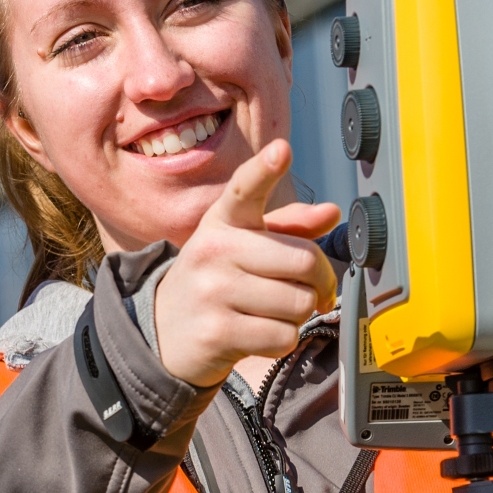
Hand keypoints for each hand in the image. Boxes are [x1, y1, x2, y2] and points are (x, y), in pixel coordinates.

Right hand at [154, 141, 338, 387]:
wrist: (161, 331)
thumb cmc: (217, 281)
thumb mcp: (244, 245)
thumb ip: (288, 227)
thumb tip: (332, 212)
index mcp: (224, 221)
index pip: (246, 189)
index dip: (265, 170)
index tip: (281, 151)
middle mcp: (215, 250)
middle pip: (305, 261)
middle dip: (320, 283)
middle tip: (312, 292)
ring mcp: (213, 291)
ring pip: (299, 303)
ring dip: (298, 315)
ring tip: (272, 313)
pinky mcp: (217, 333)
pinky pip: (283, 337)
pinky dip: (282, 341)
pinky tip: (258, 335)